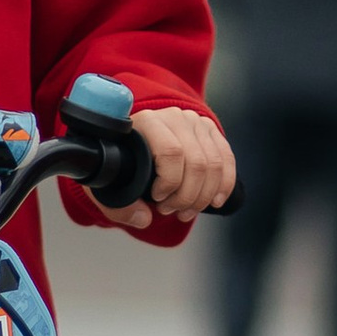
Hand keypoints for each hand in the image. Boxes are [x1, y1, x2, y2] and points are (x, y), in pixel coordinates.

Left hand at [94, 104, 234, 228]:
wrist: (133, 143)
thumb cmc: (122, 164)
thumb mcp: (110, 185)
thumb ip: (120, 206)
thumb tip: (144, 219)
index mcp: (147, 122)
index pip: (171, 152)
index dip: (170, 183)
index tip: (157, 198)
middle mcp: (173, 117)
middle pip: (196, 162)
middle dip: (187, 196)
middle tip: (172, 211)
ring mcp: (194, 122)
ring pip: (213, 164)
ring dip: (203, 196)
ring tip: (186, 211)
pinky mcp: (209, 130)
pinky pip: (226, 159)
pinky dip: (223, 185)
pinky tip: (214, 201)